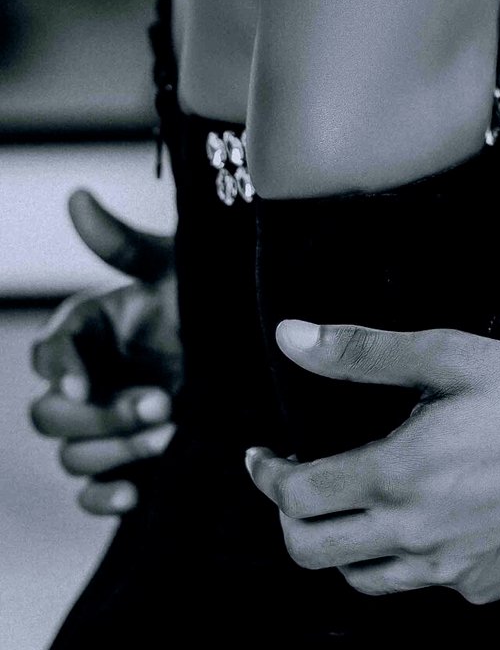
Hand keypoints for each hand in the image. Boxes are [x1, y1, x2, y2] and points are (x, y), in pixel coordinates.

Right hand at [29, 190, 180, 514]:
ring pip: (73, 455)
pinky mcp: (125, 459)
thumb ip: (122, 243)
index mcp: (90, 330)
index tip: (86, 383)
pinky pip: (90, 494)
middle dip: (101, 416)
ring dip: (113, 450)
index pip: (49, 353)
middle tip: (163, 406)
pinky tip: (134, 495)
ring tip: (169, 435)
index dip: (61, 370)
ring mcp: (105, 423)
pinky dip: (104, 498)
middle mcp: (89, 379)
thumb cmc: (210, 294)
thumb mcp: (175, 267)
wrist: (256, 341)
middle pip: (50, 416)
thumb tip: (76, 197)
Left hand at [245, 321, 499, 604]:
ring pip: (359, 578)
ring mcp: (444, 569)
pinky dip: (403, 559)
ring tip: (356, 506)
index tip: (264, 458)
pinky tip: (424, 522)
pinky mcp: (479, 586)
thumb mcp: (451, 355)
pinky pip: (420, 585)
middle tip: (299, 487)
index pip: (297, 495)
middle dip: (290, 519)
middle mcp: (411, 534)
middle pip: (310, 552)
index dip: (268, 476)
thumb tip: (291, 337)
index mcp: (396, 474)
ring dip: (342, 546)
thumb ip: (364, 351)